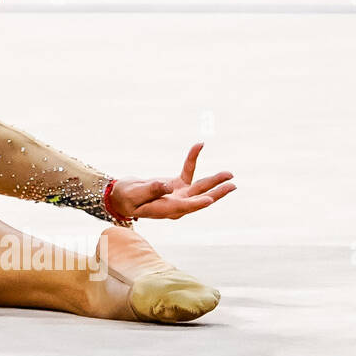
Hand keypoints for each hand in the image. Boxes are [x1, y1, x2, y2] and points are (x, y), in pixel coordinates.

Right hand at [109, 143, 234, 220]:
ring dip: (214, 180)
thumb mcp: (134, 193)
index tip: (210, 199)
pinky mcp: (177, 186)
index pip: (183, 207)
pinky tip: (198, 145)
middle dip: (216, 192)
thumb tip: (167, 185)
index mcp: (164, 210)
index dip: (197, 203)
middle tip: (231, 185)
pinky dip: (192, 159)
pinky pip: (188, 171)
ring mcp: (179, 195)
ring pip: (199, 187)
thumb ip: (150, 190)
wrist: (123, 196)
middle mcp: (176, 204)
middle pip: (199, 198)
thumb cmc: (127, 197)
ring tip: (229, 174)